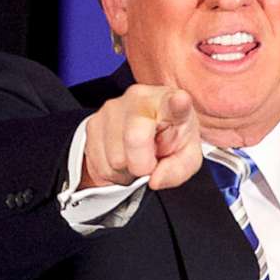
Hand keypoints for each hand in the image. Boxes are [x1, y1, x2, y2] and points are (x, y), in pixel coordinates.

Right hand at [79, 84, 202, 191]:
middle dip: (142, 164)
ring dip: (125, 169)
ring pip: (114, 159)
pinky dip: (111, 170)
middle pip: (135, 141)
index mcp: (169, 104)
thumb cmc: (171, 140)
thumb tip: (154, 179)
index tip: (181, 100)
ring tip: (135, 157)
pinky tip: (122, 157)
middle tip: (150, 159)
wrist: (149, 131)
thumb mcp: (186, 158)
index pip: (173, 103)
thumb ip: (177, 170)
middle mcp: (138, 99)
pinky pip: (99, 165)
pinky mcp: (92, 123)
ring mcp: (111, 109)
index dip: (177, 103)